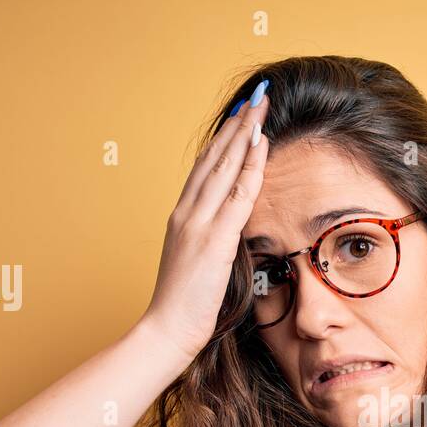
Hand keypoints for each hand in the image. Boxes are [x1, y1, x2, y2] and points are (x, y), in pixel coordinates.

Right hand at [139, 82, 271, 364]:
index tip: (240, 118)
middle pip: (214, 158)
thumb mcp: (199, 263)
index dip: (223, 141)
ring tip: (260, 107)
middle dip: (236, 125)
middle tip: (255, 97)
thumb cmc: (184, 305)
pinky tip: (260, 145)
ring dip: (243, 134)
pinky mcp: (212, 239)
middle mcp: (187, 212)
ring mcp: (198, 223)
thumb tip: (232, 232)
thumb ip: (213, 241)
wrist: (166, 329)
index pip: (206, 169)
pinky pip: (236, 194)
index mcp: (182, 217)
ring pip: (224, 167)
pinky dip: (249, 166)